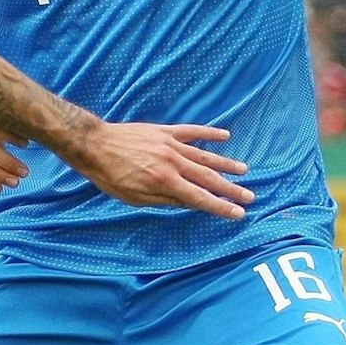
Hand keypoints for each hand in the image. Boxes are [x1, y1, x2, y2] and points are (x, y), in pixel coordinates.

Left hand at [71, 124, 253, 217]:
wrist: (95, 144)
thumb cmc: (111, 176)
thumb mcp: (135, 198)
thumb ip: (165, 200)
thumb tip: (189, 203)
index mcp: (165, 182)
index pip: (200, 198)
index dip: (220, 207)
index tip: (238, 213)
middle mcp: (173, 163)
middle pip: (208, 178)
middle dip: (231, 189)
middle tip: (250, 196)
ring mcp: (171, 145)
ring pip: (205, 156)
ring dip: (226, 164)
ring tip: (244, 171)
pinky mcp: (165, 131)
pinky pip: (192, 132)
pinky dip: (209, 134)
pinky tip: (225, 136)